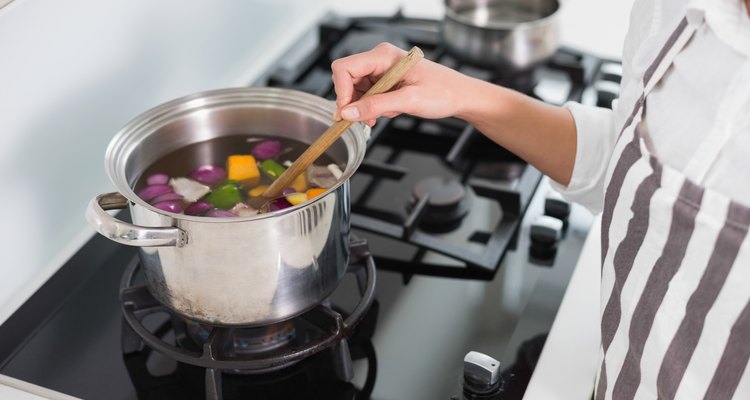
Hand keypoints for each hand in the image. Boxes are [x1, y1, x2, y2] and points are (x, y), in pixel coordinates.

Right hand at [331, 42, 470, 125]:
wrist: (460, 96)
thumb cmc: (444, 92)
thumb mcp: (408, 101)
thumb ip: (376, 106)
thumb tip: (348, 112)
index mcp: (384, 56)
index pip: (345, 68)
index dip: (341, 91)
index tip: (347, 112)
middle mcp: (380, 60)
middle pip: (347, 80)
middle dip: (353, 102)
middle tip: (365, 118)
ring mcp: (382, 71)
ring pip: (356, 90)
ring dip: (364, 108)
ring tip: (382, 116)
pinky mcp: (386, 82)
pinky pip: (368, 96)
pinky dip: (372, 108)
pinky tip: (387, 112)